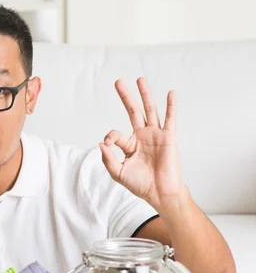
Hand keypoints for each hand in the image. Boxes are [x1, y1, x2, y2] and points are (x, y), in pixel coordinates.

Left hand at [99, 77, 183, 210]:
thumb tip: (101, 142)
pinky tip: (171, 93)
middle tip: (118, 82)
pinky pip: (169, 119)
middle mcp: (142, 136)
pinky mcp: (168, 138)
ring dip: (145, 94)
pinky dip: (170, 106)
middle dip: (126, 97)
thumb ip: (108, 159)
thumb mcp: (118, 173)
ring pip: (149, 110)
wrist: (160, 193)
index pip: (115, 134)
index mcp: (129, 145)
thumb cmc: (140, 185)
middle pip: (133, 111)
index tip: (108, 145)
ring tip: (140, 79)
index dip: (109, 137)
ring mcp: (155, 135)